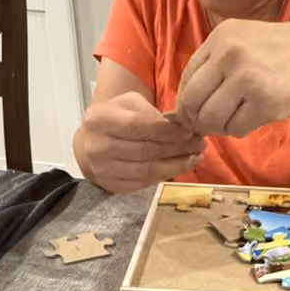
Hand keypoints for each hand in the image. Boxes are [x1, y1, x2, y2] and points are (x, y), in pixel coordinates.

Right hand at [74, 92, 205, 193]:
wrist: (89, 144)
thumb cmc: (115, 118)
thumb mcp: (128, 104)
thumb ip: (150, 112)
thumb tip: (181, 126)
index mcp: (100, 119)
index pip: (139, 126)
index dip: (168, 131)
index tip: (190, 130)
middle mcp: (98, 147)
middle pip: (146, 150)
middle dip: (178, 148)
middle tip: (200, 143)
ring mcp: (104, 170)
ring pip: (148, 170)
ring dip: (177, 165)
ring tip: (196, 157)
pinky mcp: (112, 186)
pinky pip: (144, 182)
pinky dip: (166, 175)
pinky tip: (180, 167)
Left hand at [173, 20, 289, 138]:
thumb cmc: (284, 51)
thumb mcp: (245, 41)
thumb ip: (215, 65)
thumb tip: (183, 108)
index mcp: (221, 37)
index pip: (186, 78)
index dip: (187, 101)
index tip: (198, 111)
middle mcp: (229, 55)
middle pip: (192, 102)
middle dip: (197, 119)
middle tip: (211, 124)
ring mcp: (247, 78)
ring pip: (210, 119)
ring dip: (219, 127)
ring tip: (235, 118)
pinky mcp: (265, 102)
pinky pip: (235, 129)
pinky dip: (240, 129)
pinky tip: (254, 117)